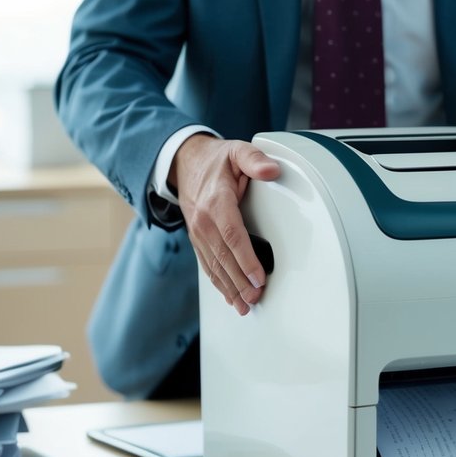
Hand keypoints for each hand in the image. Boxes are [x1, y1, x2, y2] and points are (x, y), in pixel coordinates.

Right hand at [172, 134, 280, 314]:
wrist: (184, 163)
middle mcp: (203, 221)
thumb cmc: (215, 160)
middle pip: (223, 257)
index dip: (246, 259)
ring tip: (244, 305)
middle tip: (255, 298)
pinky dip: (219, 284)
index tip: (258, 277)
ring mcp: (198, 233)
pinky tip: (230, 297)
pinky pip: (207, 265)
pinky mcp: (197, 240)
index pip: (232, 235)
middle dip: (240, 281)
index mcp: (216, 201)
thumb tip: (271, 170)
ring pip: (214, 266)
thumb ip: (255, 159)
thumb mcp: (236, 151)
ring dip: (230, 288)